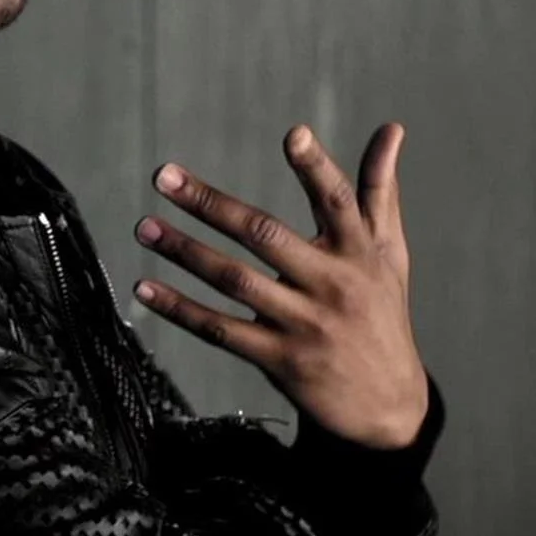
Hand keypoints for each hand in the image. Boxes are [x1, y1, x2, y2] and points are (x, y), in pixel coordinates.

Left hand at [132, 123, 428, 449]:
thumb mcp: (390, 252)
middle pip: (265, 236)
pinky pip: (222, 330)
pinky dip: (180, 310)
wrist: (389, 408)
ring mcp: (305, 324)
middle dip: (210, 204)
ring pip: (235, 281)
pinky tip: (145, 288)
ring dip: (184, 252)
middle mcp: (332, 284)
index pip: (338, 202)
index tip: (294, 133)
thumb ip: (380, 190)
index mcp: (359, 252)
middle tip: (163, 175)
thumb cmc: (382, 312)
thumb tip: (392, 127)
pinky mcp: (281, 360)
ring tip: (143, 227)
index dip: (317, 168)